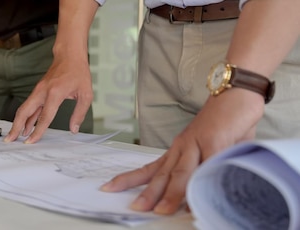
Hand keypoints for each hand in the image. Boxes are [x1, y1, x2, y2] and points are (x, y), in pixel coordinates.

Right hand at [4, 53, 92, 143]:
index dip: (37, 131)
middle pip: (24, 112)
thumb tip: (74, 128)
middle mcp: (43, 91)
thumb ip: (79, 113)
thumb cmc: (78, 72)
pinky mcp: (38, 91)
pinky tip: (26, 125)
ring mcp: (38, 90)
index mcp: (55, 93)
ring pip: (24, 109)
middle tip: (10, 139)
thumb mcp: (85, 94)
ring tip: (16, 135)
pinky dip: (26, 116)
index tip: (31, 141)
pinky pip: (30, 106)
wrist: (69, 56)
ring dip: (18, 122)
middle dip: (16, 127)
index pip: (44, 117)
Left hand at [100, 88, 263, 213]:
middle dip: (148, 193)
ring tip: (163, 210)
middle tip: (136, 208)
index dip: (129, 179)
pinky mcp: (215, 140)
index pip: (149, 168)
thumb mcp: (211, 149)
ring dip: (172, 193)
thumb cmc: (225, 123)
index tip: (109, 188)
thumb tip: (203, 193)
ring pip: (181, 172)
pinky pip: (207, 165)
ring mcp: (197, 143)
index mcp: (178, 150)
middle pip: (162, 174)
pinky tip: (198, 196)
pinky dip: (202, 182)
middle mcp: (182, 147)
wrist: (237, 92)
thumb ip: (204, 169)